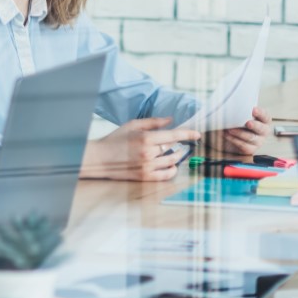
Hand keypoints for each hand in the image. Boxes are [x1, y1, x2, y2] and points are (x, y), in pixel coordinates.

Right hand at [81, 117, 197, 181]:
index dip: (188, 134)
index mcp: (146, 138)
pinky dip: (172, 171)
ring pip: (172, 162)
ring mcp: (147, 166)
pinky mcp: (144, 177)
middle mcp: (148, 153)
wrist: (100, 158)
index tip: (197, 134)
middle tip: (182, 143)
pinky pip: (165, 175)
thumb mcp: (133, 125)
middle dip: (181, 145)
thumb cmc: (115, 140)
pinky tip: (173, 166)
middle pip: (174, 149)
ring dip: (178, 157)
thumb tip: (170, 120)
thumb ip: (153, 122)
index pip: (174, 135)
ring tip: (177, 153)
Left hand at [208, 106, 271, 157]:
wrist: (226, 135)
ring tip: (230, 129)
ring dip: (240, 133)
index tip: (253, 109)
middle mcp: (263, 131)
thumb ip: (239, 110)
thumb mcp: (237, 114)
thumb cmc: (235, 122)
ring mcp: (258, 141)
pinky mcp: (250, 149)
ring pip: (251, 137)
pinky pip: (244, 146)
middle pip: (262, 129)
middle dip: (255, 125)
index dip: (260, 113)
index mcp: (263, 120)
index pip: (265, 116)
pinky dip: (234, 140)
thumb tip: (232, 105)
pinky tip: (227, 135)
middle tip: (247, 123)